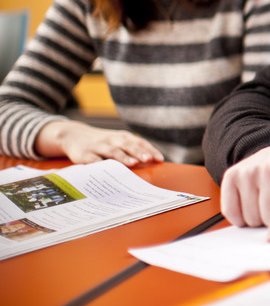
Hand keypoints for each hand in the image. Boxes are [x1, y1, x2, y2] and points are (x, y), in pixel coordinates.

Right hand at [35, 120, 163, 165]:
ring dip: (123, 157)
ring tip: (133, 163)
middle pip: (128, 146)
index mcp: (123, 137)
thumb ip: (134, 149)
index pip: (139, 143)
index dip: (149, 150)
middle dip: (139, 152)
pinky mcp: (84, 155)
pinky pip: (92, 160)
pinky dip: (100, 165)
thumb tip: (154, 161)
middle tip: (148, 159)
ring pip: (112, 152)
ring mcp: (98, 147)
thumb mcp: (118, 141)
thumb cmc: (104, 142)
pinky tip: (106, 170)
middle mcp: (112, 140)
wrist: (74, 135)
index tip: (159, 159)